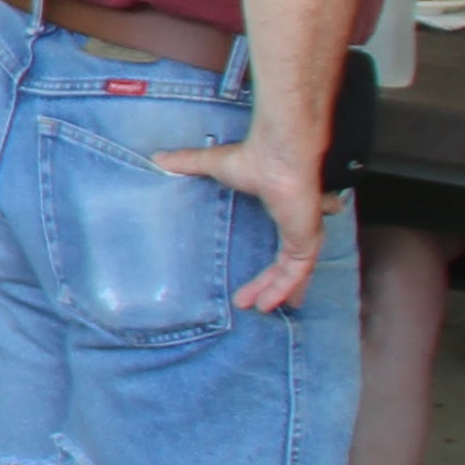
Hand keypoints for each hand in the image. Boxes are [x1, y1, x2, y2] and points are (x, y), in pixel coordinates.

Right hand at [155, 118, 330, 313]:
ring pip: (292, 272)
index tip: (260, 281)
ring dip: (275, 291)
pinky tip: (266, 304)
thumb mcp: (212, 165)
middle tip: (253, 303)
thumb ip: (187, 164)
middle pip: (288, 265)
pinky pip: (296, 272)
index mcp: (283, 211)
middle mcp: (298, 225)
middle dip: (272, 285)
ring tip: (257, 308)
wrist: (278, 156)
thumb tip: (157, 159)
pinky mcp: (306, 240)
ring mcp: (305, 234)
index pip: (283, 246)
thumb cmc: (252, 157)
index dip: (274, 265)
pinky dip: (283, 288)